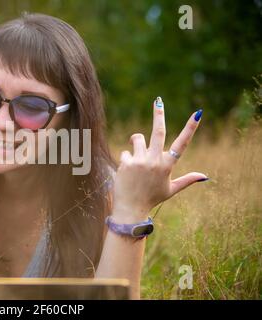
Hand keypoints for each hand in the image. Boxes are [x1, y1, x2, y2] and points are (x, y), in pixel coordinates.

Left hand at [112, 97, 206, 222]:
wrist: (130, 208)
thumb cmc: (151, 198)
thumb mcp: (170, 190)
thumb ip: (187, 180)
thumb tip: (205, 176)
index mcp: (168, 165)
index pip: (182, 143)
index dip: (191, 127)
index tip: (198, 113)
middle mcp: (155, 161)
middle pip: (158, 131)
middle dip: (158, 114)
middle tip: (158, 101)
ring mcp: (140, 161)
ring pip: (137, 139)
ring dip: (136, 144)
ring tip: (136, 159)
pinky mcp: (126, 163)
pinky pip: (125, 152)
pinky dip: (126, 159)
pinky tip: (126, 172)